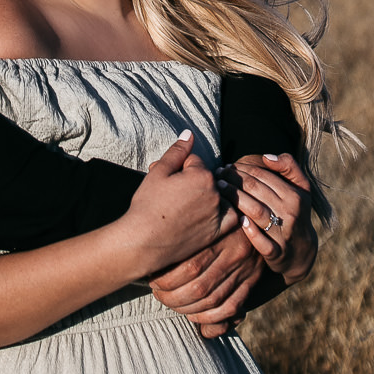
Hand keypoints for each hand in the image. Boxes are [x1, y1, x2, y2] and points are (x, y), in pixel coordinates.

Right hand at [116, 131, 223, 279]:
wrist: (144, 241)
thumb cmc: (148, 205)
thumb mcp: (158, 172)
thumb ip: (177, 151)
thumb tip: (190, 133)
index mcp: (202, 175)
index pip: (194, 162)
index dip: (180, 168)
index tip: (169, 179)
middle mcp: (215, 193)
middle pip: (206, 179)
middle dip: (191, 182)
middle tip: (172, 193)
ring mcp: (218, 214)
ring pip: (217, 196)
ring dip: (207, 197)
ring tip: (185, 206)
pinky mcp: (217, 233)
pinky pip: (230, 218)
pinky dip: (224, 214)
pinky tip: (213, 214)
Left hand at [148, 204, 265, 336]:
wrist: (253, 212)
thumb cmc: (212, 204)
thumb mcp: (201, 200)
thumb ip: (181, 207)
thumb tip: (155, 181)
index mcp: (220, 232)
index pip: (190, 265)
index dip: (166, 277)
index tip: (151, 275)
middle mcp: (234, 252)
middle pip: (199, 286)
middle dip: (172, 296)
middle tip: (156, 293)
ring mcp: (245, 268)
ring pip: (212, 300)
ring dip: (186, 308)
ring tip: (168, 302)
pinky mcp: (251, 280)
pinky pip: (230, 307)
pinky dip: (210, 317)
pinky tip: (193, 315)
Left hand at [218, 152, 316, 286]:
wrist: (302, 251)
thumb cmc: (296, 211)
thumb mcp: (301, 188)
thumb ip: (289, 166)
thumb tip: (266, 157)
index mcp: (295, 195)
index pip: (263, 175)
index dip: (243, 168)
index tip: (228, 166)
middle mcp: (290, 213)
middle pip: (257, 190)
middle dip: (234, 179)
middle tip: (218, 175)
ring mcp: (284, 234)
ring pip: (256, 211)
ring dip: (236, 198)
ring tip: (220, 189)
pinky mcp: (277, 253)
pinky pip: (262, 243)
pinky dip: (250, 231)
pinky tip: (238, 220)